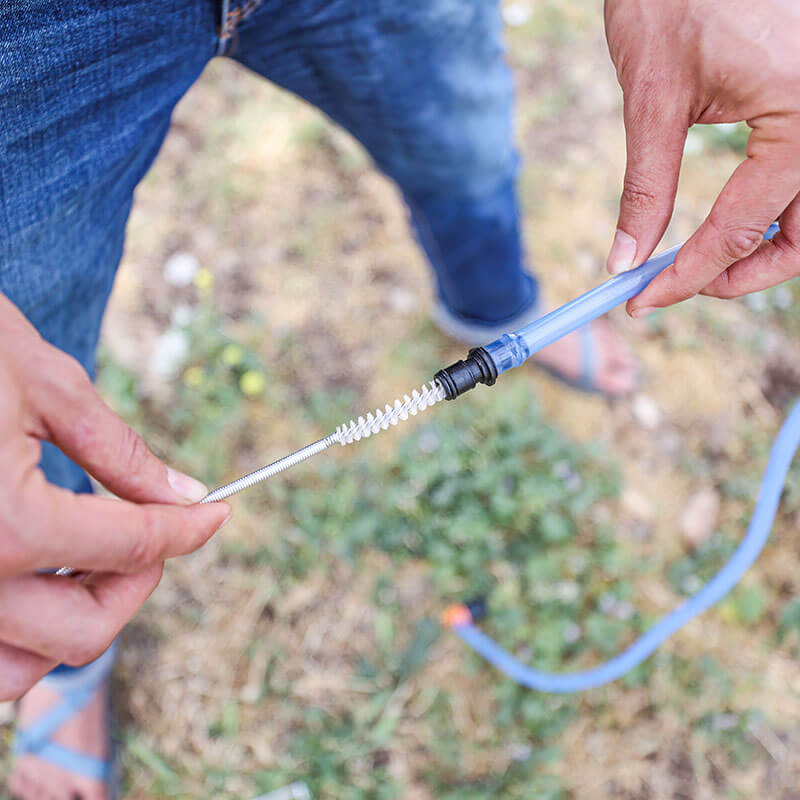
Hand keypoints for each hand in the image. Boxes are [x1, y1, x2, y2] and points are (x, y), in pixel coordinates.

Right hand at [0, 294, 230, 699]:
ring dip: (69, 626)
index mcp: (6, 523)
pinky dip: (14, 632)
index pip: (132, 546)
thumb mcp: (46, 383)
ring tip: (90, 564)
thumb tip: (182, 494)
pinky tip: (33, 575)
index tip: (215, 514)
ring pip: (16, 668)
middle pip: (83, 633)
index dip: (187, 531)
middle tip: (156, 535)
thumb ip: (119, 453)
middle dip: (136, 585)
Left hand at [604, 0, 799, 314]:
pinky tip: (734, 220)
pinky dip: (775, 208)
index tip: (643, 301)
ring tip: (702, 263)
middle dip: (741, 272)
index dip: (688, 278)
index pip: (742, 230)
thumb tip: (628, 258)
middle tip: (678, 287)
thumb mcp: (654, 99)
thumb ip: (647, 187)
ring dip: (765, 248)